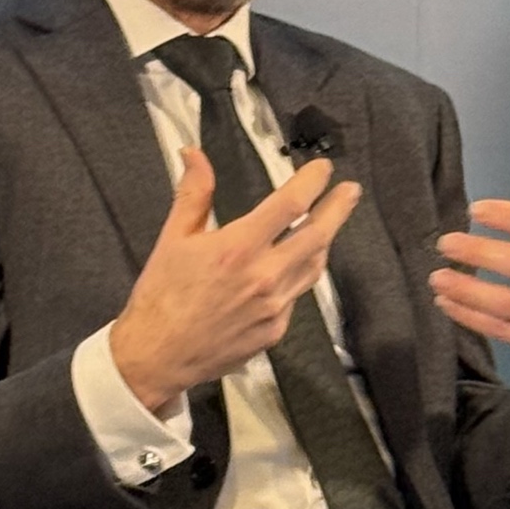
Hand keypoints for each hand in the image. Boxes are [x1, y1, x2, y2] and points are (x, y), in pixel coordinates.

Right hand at [111, 148, 360, 412]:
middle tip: (351, 191)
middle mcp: (265, 276)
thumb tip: (194, 153)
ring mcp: (275, 307)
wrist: (157, 355)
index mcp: (239, 248)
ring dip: (323, 242)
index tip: (324, 168)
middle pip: (318, 236)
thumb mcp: (173, 238)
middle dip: (338, 209)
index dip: (313, 182)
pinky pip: (296, 296)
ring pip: (313, 267)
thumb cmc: (161, 295)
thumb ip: (193, 193)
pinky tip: (292, 267)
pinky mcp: (275, 331)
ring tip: (328, 224)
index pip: (290, 205)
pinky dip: (298, 275)